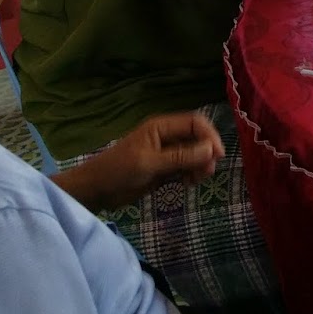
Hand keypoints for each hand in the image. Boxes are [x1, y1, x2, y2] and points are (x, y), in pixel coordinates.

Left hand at [70, 112, 223, 211]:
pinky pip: (186, 167)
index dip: (210, 136)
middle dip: (206, 153)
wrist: (95, 191)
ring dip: (200, 165)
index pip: (196, 122)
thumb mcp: (150, 163)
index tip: (217, 155)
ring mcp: (166, 153)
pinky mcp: (164, 168)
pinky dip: (191, 174)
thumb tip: (211, 150)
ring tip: (196, 180)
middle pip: (198, 138)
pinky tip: (188, 184)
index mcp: (162, 127)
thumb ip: (181, 157)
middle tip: (206, 172)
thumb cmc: (118, 171)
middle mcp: (167, 137)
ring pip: (194, 154)